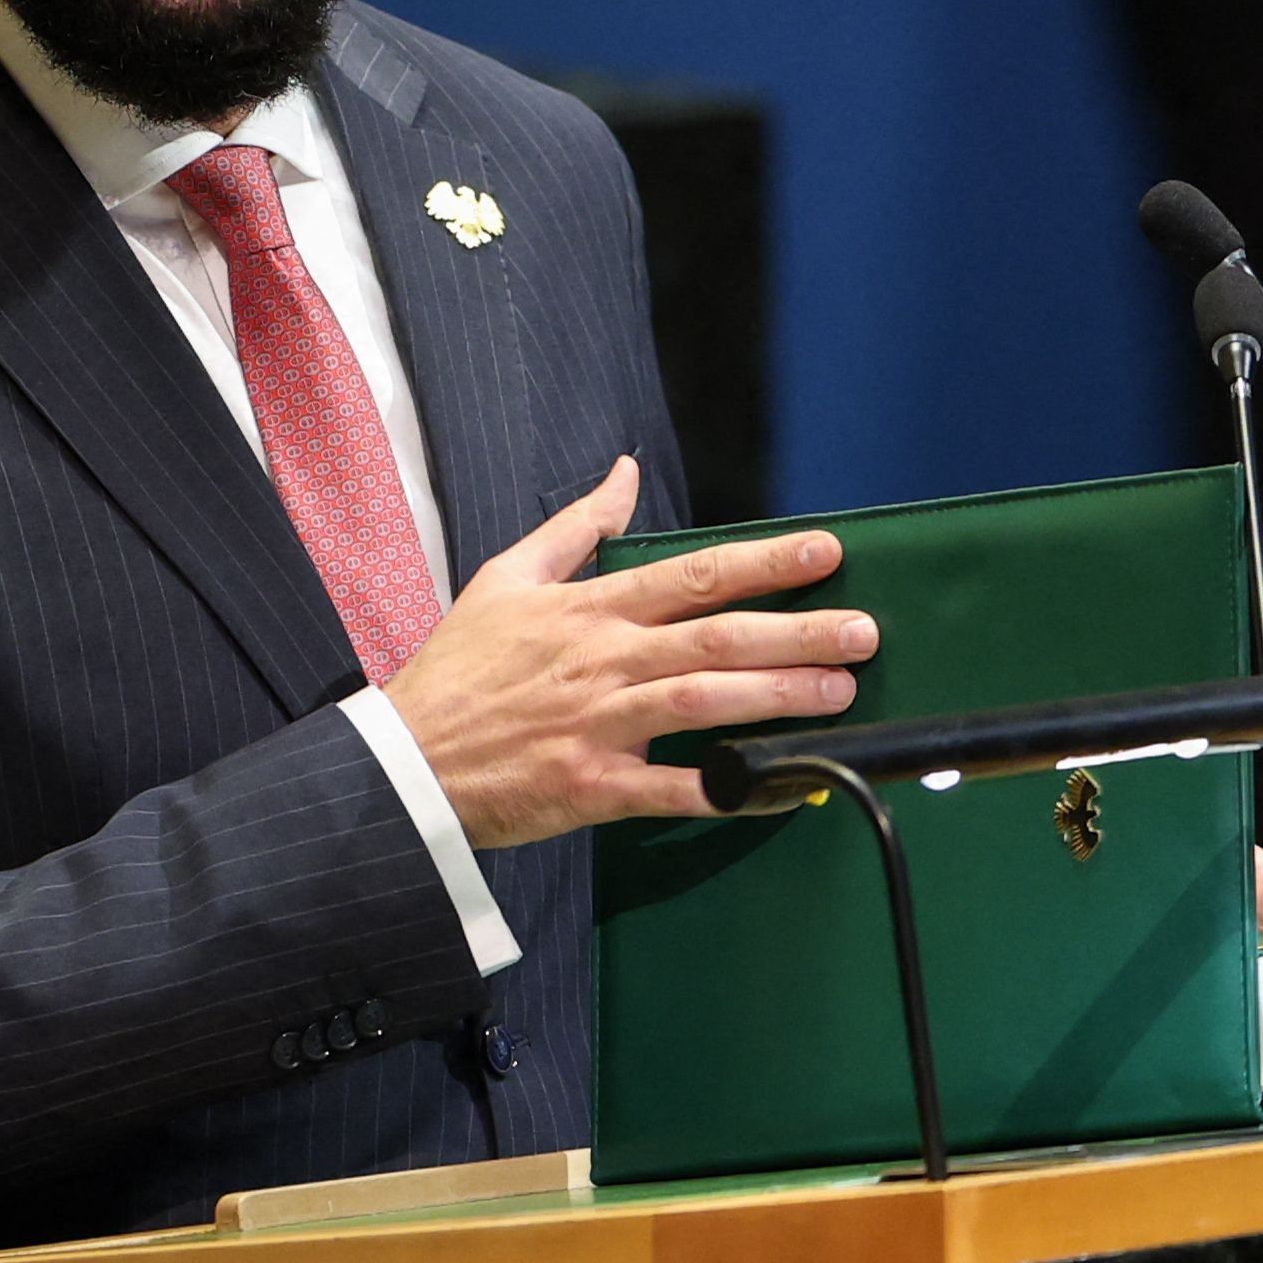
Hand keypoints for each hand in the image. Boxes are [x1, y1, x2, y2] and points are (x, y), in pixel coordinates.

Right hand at [386, 457, 877, 848]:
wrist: (400, 764)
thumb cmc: (458, 672)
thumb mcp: (506, 579)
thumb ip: (576, 527)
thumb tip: (624, 472)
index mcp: (588, 611)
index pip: (691, 576)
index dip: (763, 564)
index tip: (826, 553)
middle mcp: (600, 661)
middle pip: (713, 638)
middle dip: (795, 631)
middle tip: (862, 630)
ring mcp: (596, 725)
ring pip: (701, 702)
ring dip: (776, 697)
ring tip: (838, 691)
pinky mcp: (587, 787)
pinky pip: (669, 789)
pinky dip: (724, 788)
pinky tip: (776, 786)